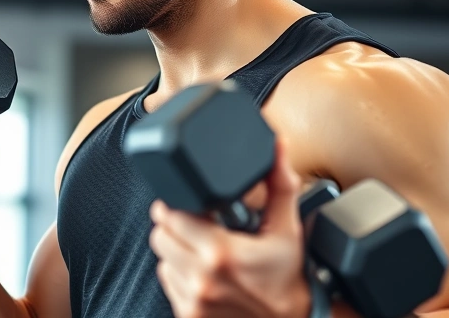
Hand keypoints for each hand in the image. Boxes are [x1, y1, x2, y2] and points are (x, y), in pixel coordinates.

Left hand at [148, 139, 310, 317]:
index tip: (189, 204)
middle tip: (199, 224)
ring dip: (176, 250)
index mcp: (221, 253)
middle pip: (160, 236)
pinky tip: (203, 271)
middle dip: (175, 225)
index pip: (169, 216)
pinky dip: (179, 273)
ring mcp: (193, 299)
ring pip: (161, 259)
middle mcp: (201, 278)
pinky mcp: (187, 314)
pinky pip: (167, 282)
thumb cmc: (288, 281)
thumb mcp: (288, 229)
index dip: (176, 205)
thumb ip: (279, 184)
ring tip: (203, 248)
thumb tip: (277, 147)